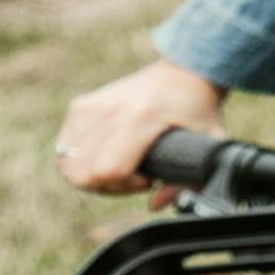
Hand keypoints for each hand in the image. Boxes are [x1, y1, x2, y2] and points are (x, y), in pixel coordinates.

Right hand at [58, 57, 227, 197]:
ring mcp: (91, 106)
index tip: (147, 180)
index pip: (108, 170)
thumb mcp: (210, 143)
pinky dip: (79, 161)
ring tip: (119, 167)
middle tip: (133, 177)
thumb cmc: (198, 109)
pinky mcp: (80, 105)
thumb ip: (189, 180)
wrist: (183, 71)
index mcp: (140, 117)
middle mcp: (110, 110)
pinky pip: (64, 149)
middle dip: (107, 186)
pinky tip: (104, 157)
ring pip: (68, 164)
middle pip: (83, 173)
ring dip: (91, 175)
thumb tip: (155, 203)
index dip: (124, 186)